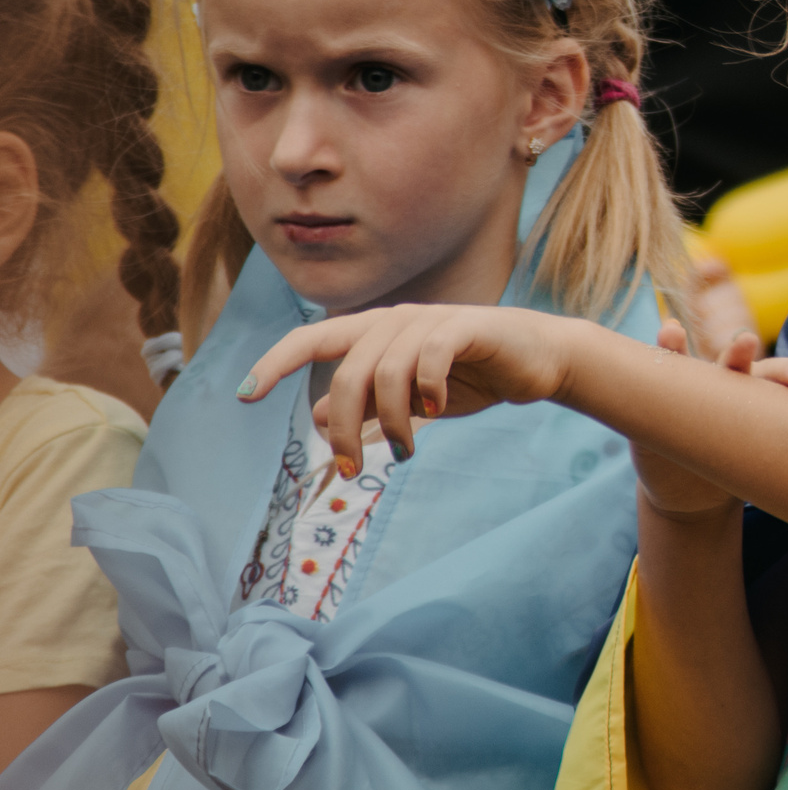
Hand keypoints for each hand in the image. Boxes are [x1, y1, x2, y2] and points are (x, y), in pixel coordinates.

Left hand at [240, 303, 590, 473]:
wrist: (539, 360)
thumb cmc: (472, 377)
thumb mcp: (411, 401)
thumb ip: (369, 407)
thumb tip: (321, 421)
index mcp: (377, 332)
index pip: (311, 339)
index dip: (274, 364)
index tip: (245, 396)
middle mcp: (396, 320)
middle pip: (346, 373)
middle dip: (345, 428)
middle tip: (352, 469)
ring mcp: (432, 321)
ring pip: (386, 373)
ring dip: (391, 424)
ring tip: (407, 452)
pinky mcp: (466, 328)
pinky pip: (428, 358)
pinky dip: (424, 392)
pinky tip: (435, 413)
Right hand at [631, 319, 787, 519]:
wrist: (691, 477)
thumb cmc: (740, 446)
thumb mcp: (771, 435)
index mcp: (759, 392)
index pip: (776, 381)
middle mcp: (729, 382)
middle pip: (741, 368)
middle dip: (748, 358)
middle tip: (750, 344)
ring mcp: (697, 387)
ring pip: (704, 368)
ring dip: (708, 353)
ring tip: (703, 334)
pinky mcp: (666, 394)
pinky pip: (669, 368)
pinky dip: (668, 348)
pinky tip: (668, 331)